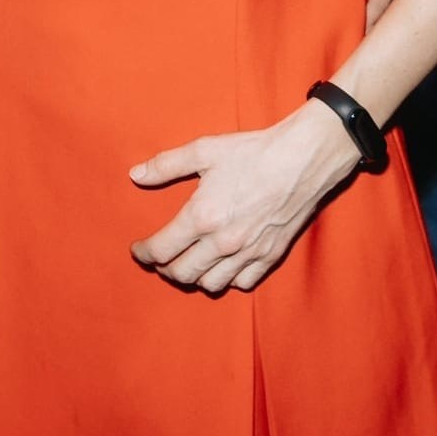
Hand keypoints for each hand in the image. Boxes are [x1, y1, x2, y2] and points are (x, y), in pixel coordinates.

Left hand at [130, 102, 358, 294]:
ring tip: (188, 263)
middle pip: (182, 273)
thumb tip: (135, 175)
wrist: (301, 160)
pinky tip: (222, 266)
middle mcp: (223, 242)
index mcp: (202, 217)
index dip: (143, 252)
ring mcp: (248, 253)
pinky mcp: (270, 256)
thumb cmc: (252, 153)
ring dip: (194, 277)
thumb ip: (165, 165)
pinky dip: (228, 280)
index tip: (137, 249)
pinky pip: (242, 283)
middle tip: (160, 258)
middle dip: (164, 268)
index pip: (162, 249)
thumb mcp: (203, 151)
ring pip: (211, 284)